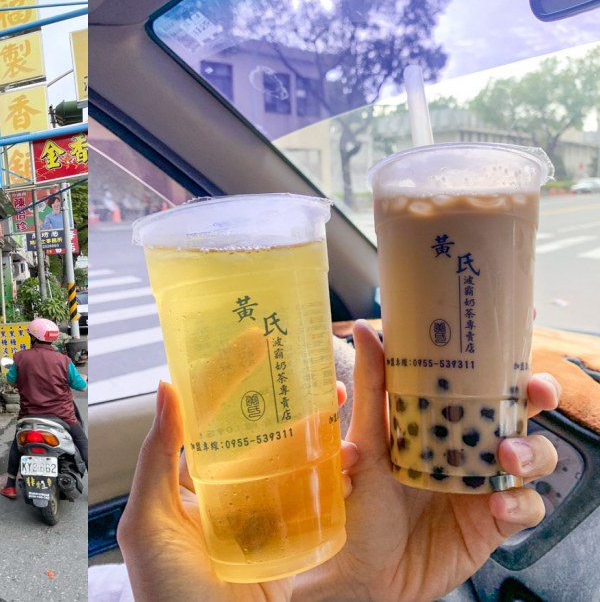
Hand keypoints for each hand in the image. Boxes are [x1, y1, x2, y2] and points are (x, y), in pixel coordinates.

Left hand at [117, 380, 356, 600]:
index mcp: (192, 483)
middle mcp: (230, 493)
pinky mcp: (295, 541)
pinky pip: (317, 499)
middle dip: (286, 397)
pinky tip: (349, 447)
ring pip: (295, 460)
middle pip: (262, 432)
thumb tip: (167, 387)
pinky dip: (335, 471)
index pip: (211, 417)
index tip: (251, 339)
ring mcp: (265, 516)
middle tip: (310, 365)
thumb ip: (157, 457)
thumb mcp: (148, 522)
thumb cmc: (167, 594)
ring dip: (317, 427)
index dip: (229, 377)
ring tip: (336, 397)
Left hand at [296, 320, 560, 601]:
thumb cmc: (355, 505)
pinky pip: (526, 506)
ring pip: (534, 453)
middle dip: (536, 393)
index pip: (477, 375)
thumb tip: (365, 332)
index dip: (505, 351)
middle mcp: (466, 445)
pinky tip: (499, 507)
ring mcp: (484, 483)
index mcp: (437, 417)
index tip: (525, 320)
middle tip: (533, 392)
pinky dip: (520, 503)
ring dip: (532, 449)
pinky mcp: (494, 523)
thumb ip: (372, 391)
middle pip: (518, 409)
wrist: (359, 572)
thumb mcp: (364, 444)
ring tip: (508, 457)